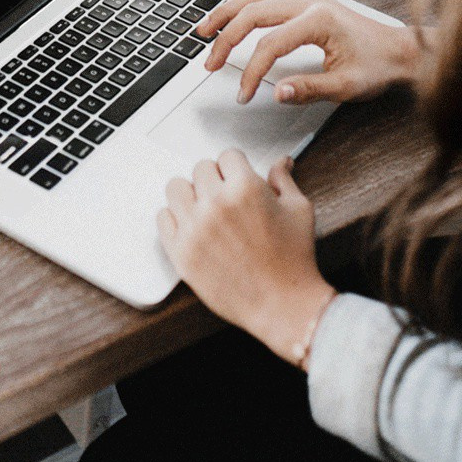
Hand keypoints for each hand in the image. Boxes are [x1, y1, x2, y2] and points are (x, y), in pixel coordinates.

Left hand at [157, 149, 335, 367]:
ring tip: (205, 208)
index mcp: (245, 188)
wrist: (282, 305)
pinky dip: (175, 218)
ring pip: (176, 188)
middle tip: (226, 196)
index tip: (238, 177)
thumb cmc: (294, 260)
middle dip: (215, 179)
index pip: (227, 155)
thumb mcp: (298, 210)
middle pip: (200, 168)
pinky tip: (192, 226)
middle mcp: (215, 204)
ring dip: (191, 194)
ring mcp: (194, 228)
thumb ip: (283, 180)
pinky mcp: (180, 251)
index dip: (236, 167)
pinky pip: (163, 218)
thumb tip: (282, 162)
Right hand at [197, 0, 419, 105]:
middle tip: (210, 64)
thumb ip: (310, 89)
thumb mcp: (347, 86)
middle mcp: (309, 2)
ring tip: (204, 31)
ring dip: (226, 14)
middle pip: (252, 13)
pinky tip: (229, 19)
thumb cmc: (379, 65)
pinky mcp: (306, 3)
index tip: (244, 94)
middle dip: (226, 40)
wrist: (401, 50)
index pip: (269, 44)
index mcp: (319, 20)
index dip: (251, 72)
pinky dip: (242, 8)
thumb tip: (277, 92)